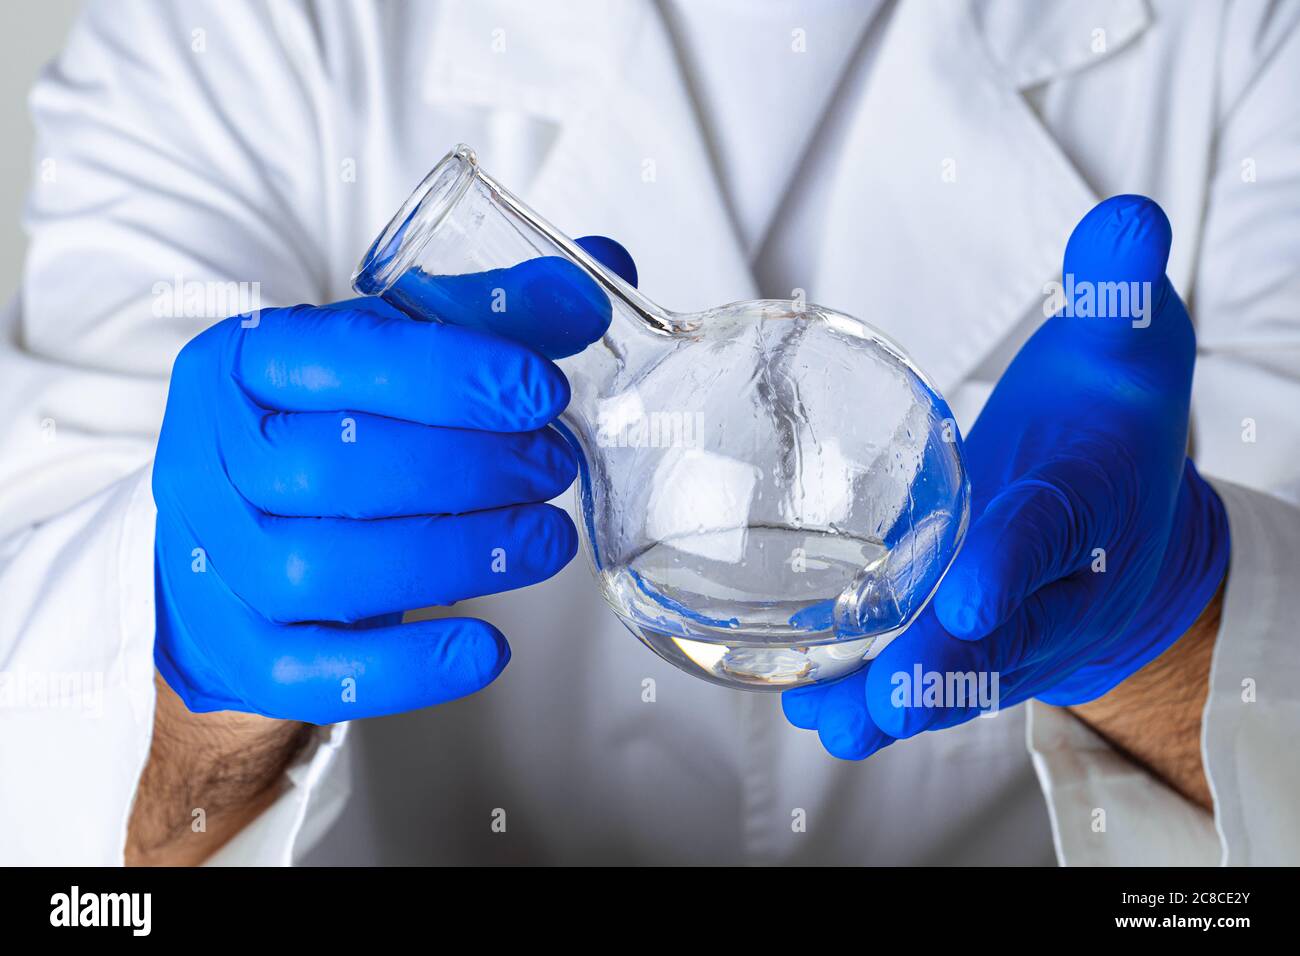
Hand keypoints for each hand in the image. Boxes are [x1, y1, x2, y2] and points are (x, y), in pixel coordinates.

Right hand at [152, 237, 635, 723]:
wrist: (227, 547)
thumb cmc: (320, 431)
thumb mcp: (383, 356)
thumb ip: (481, 318)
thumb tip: (593, 287)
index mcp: (241, 362)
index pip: (345, 356)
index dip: (454, 373)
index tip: (545, 390)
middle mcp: (208, 456)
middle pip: (336, 467)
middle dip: (471, 468)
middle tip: (556, 467)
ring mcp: (211, 560)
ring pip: (329, 568)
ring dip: (459, 556)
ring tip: (546, 539)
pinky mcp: (232, 647)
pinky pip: (312, 672)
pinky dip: (408, 667)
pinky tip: (487, 648)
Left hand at [784, 196, 1228, 757]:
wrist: (1128, 530)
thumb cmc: (1114, 430)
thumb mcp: (1129, 351)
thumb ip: (1120, 293)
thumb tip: (1124, 224)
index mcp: (1090, 506)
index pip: (1053, 532)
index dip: (1016, 561)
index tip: (973, 591)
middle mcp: (1053, 585)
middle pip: (1004, 633)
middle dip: (948, 662)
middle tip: (892, 693)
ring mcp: (1011, 629)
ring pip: (959, 677)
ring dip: (896, 702)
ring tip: (832, 719)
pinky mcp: (968, 646)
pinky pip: (926, 680)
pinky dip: (873, 698)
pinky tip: (813, 707)